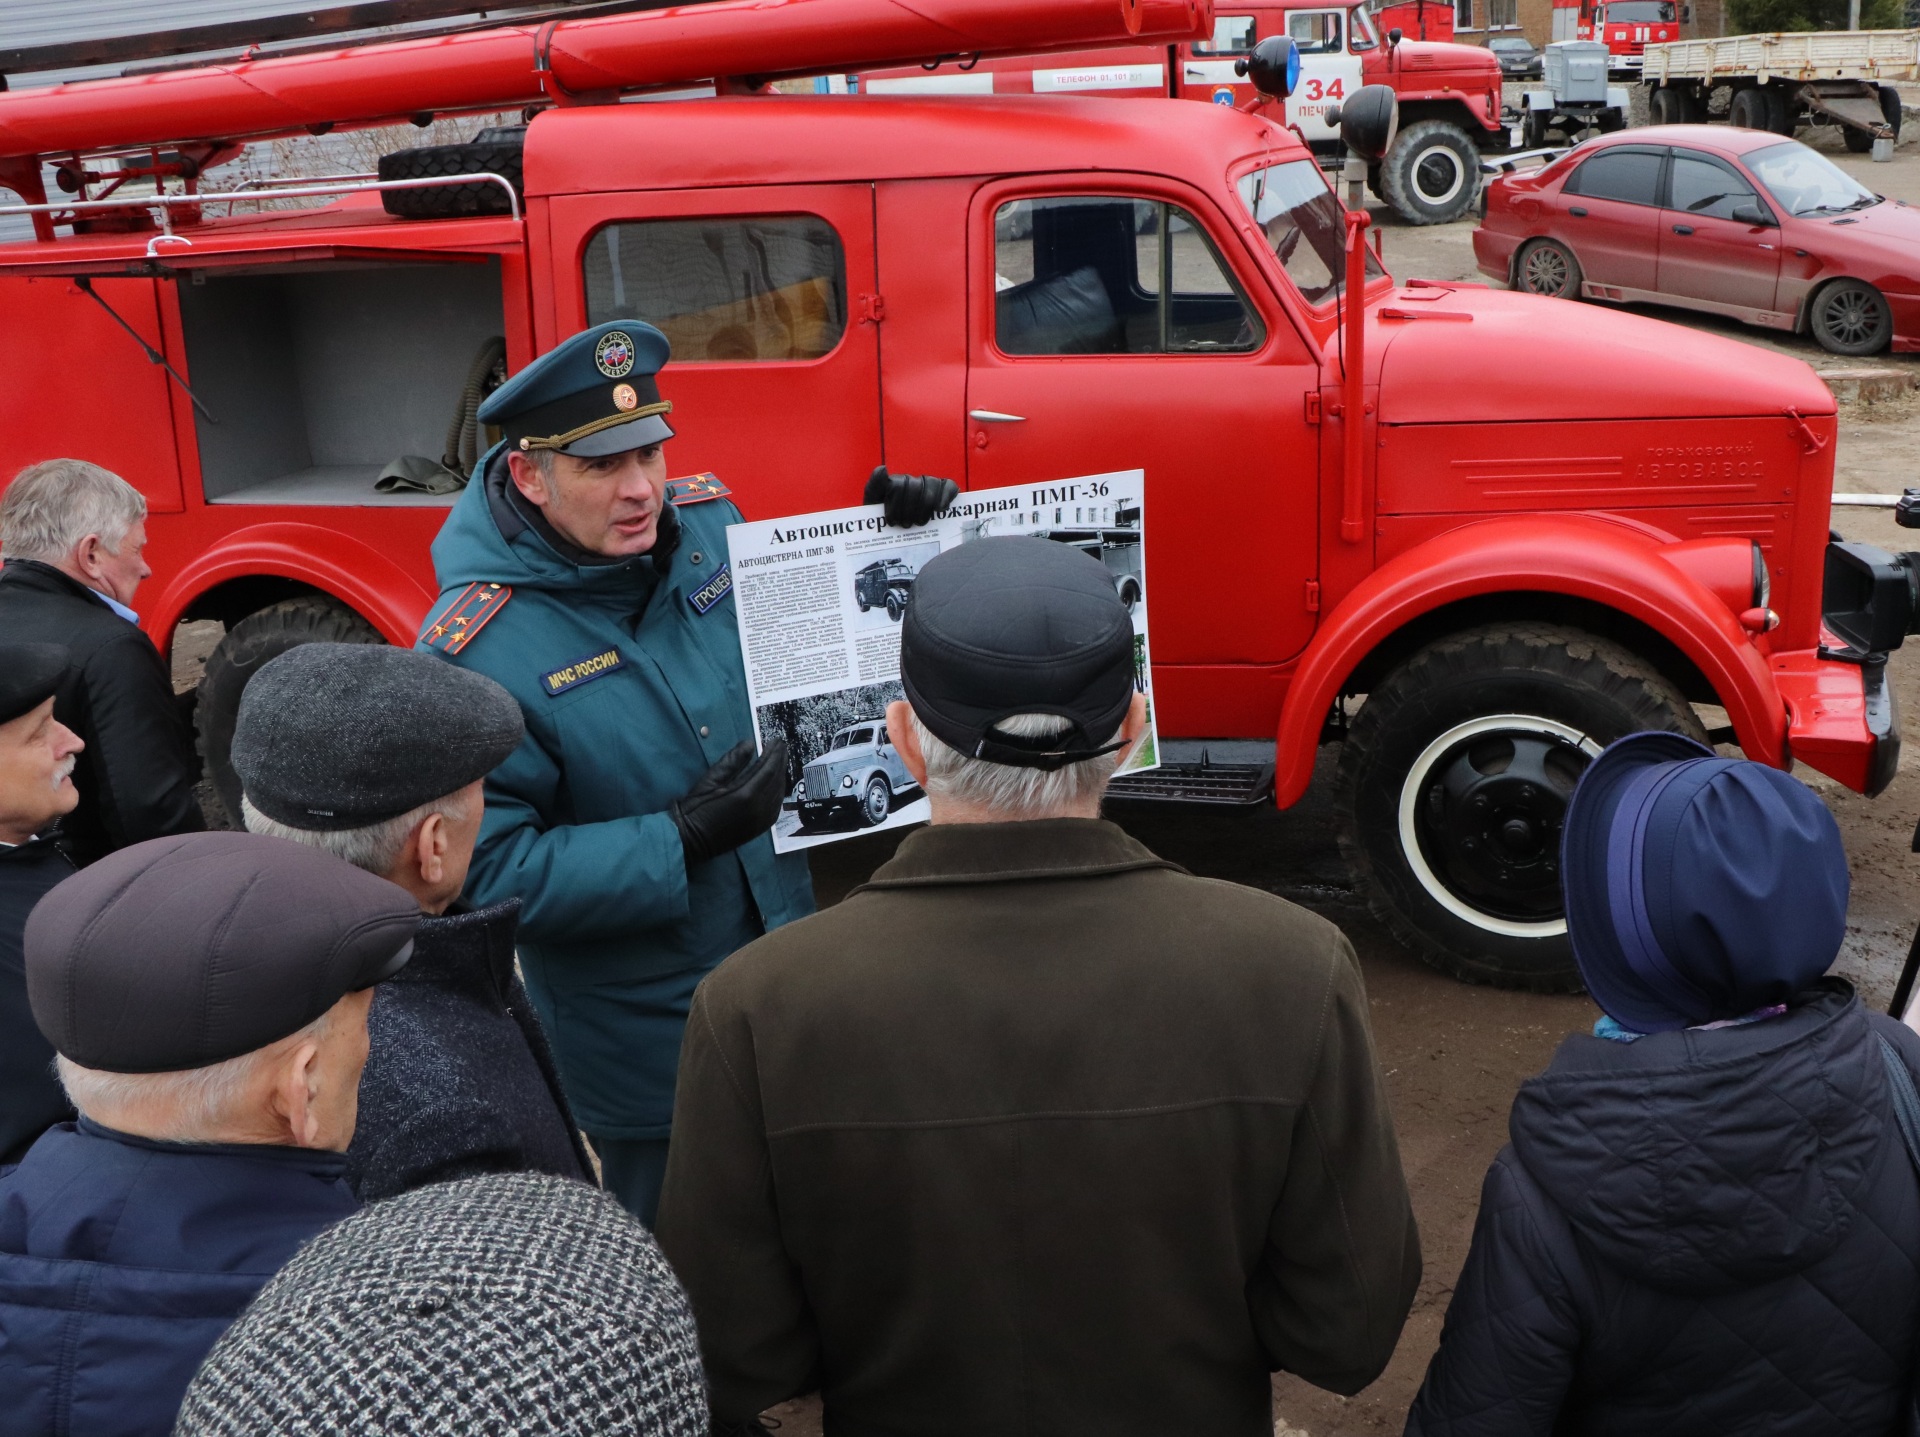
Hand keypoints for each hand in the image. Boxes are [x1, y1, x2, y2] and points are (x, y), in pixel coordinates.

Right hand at [669, 739, 788, 865]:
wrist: (690, 840)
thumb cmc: (696, 808)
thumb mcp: (710, 780)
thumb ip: (732, 762)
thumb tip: (750, 744)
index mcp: (746, 794)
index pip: (769, 768)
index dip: (775, 753)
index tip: (778, 740)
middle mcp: (759, 808)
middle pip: (777, 780)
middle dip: (781, 761)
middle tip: (782, 746)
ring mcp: (761, 821)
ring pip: (778, 794)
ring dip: (781, 776)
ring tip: (780, 762)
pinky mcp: (759, 829)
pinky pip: (775, 808)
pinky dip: (778, 793)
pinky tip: (776, 785)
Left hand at [864, 464, 957, 527]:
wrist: (893, 538)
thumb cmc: (886, 522)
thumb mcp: (874, 506)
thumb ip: (874, 486)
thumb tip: (882, 468)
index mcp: (896, 483)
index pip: (897, 485)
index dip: (895, 504)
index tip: (892, 521)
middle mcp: (913, 481)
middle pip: (915, 487)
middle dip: (909, 509)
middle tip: (905, 525)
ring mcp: (929, 485)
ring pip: (932, 484)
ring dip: (925, 506)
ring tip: (919, 522)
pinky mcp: (944, 490)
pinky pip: (949, 485)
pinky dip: (946, 495)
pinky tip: (940, 509)